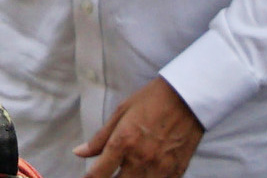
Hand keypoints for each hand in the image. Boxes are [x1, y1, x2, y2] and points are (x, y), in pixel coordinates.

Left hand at [77, 78, 202, 177]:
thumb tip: (78, 153)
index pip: (98, 173)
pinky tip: (145, 175)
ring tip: (126, 175)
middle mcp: (141, 158)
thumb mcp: (120, 114)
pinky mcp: (177, 170)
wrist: (187, 97)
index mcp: (123, 143)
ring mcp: (161, 167)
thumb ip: (99, 139)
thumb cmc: (151, 101)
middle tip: (108, 175)